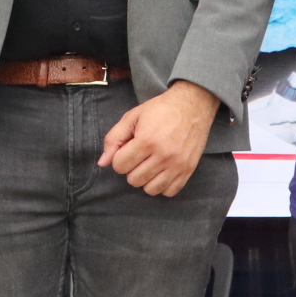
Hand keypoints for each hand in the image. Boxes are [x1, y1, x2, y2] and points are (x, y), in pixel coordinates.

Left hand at [98, 81, 217, 196]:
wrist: (192, 105)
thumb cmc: (160, 109)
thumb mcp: (132, 117)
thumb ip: (114, 139)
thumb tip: (103, 163)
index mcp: (147, 140)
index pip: (120, 166)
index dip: (119, 158)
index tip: (127, 149)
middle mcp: (163, 155)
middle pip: (134, 180)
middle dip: (131, 168)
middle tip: (139, 155)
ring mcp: (177, 164)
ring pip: (150, 189)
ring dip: (145, 179)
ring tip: (149, 164)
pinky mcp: (188, 170)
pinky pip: (169, 192)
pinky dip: (162, 185)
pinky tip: (161, 171)